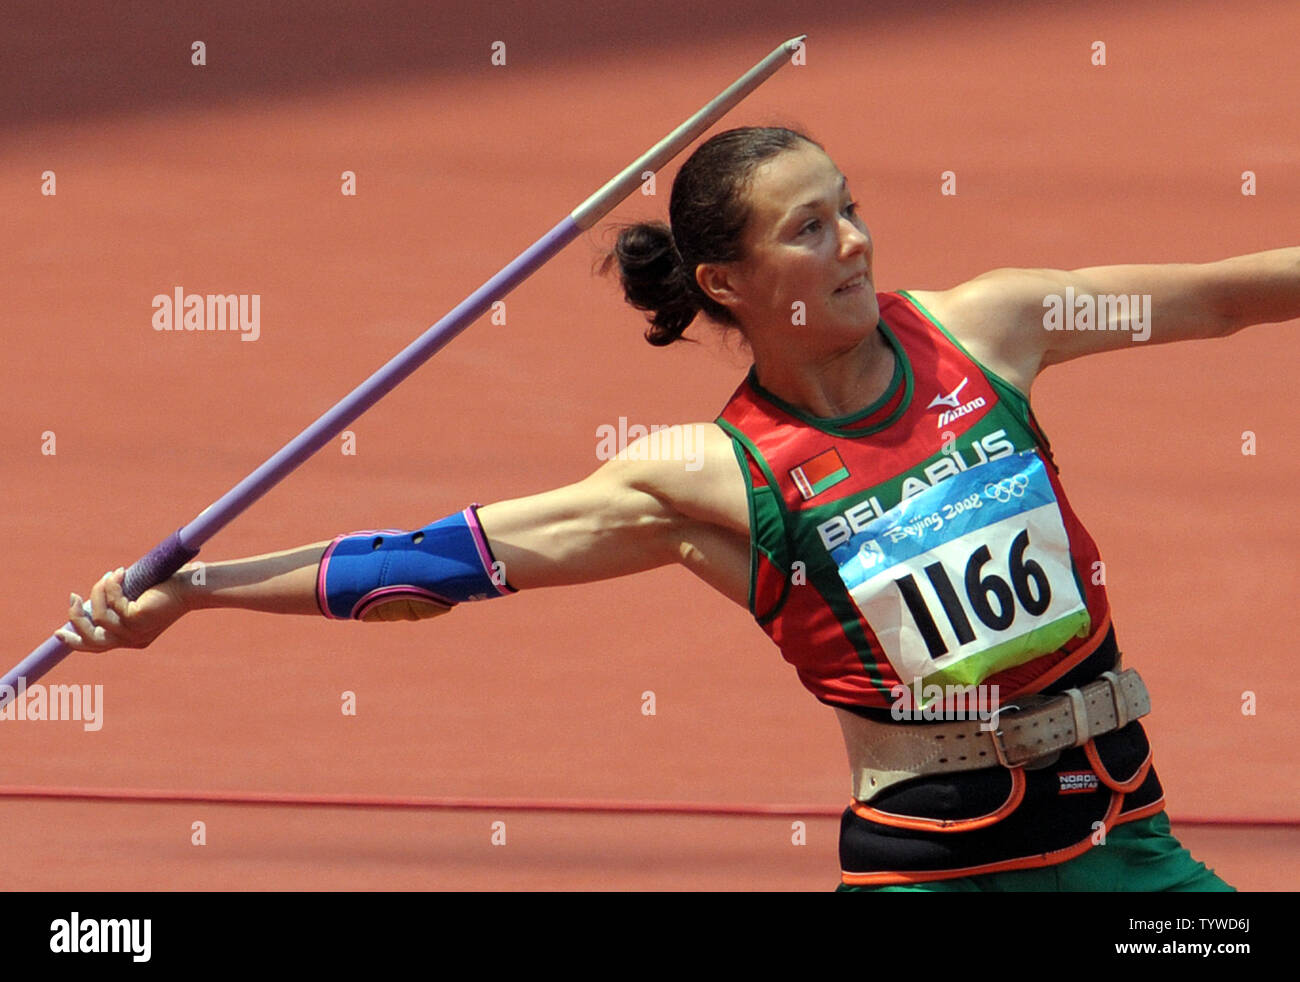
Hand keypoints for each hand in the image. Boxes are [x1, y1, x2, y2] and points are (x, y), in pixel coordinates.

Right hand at [57, 567, 188, 650]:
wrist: (193, 588)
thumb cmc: (171, 589)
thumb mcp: (140, 599)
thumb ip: (120, 602)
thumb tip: (95, 597)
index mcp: (133, 638)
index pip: (97, 647)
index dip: (76, 641)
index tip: (59, 632)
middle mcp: (132, 639)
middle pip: (90, 640)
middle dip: (75, 619)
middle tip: (73, 597)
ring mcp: (134, 632)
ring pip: (97, 617)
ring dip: (98, 592)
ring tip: (111, 575)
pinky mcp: (136, 619)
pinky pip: (111, 603)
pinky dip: (110, 586)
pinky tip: (121, 573)